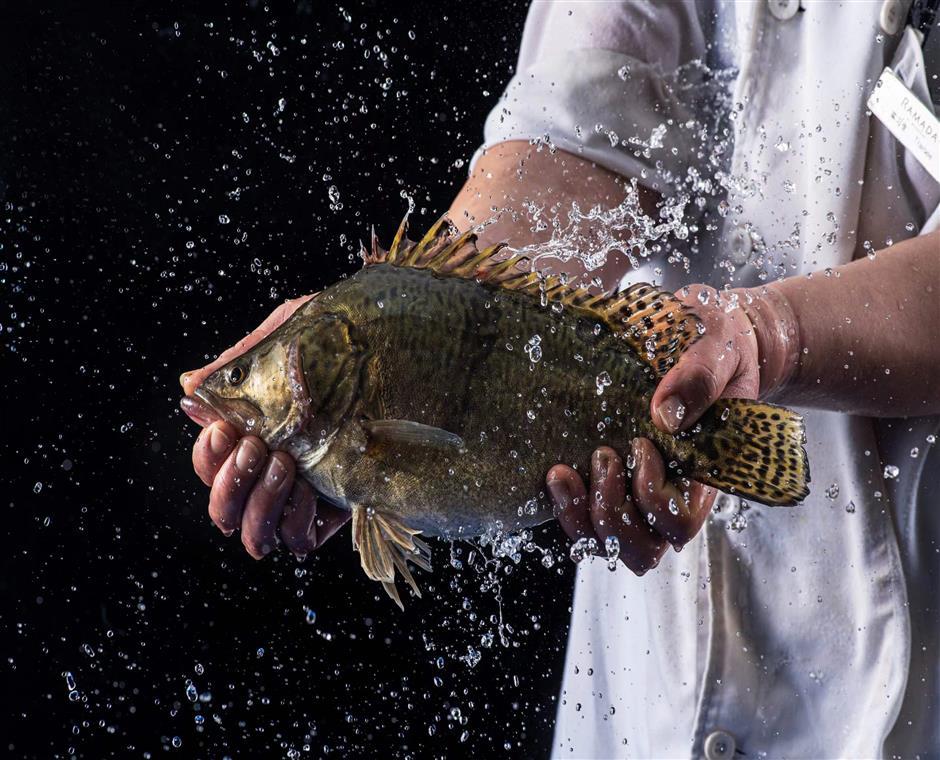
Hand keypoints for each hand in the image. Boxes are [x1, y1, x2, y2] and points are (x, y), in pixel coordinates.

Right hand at [180, 296, 348, 558]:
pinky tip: (305, 489)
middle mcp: (275, 468)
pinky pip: (301, 539)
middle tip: (256, 446)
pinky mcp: (338, 507)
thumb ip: (240, 365)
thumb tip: (190, 387)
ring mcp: (306, 491)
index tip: (226, 429)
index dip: (208, 456)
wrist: (398, 348)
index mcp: (256, 431)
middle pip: (224, 508)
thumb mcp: (287, 339)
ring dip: (259, 503)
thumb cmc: (342, 340)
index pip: (211, 462)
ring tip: (283, 464)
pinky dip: (293, 521)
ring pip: (255, 532)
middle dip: (230, 482)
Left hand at [545, 285, 763, 571]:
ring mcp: (633, 490)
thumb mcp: (718, 349)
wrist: (699, 333)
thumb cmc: (716, 344)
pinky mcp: (602, 477)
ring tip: (564, 472)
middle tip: (603, 453)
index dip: (654, 499)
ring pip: (605, 541)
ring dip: (580, 516)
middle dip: (612, 513)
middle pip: (640, 549)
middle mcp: (668, 492)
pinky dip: (565, 505)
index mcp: (702, 473)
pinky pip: (581, 518)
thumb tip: (663, 414)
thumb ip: (699, 377)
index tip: (641, 445)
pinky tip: (554, 474)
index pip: (680, 524)